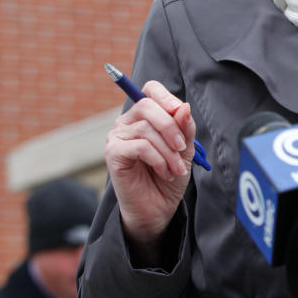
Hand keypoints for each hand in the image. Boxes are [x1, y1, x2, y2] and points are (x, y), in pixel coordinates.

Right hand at [104, 81, 195, 253]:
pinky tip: (164, 172)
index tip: (181, 112)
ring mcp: (117, 137)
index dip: (166, 97)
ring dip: (168, 151)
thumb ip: (185, 127)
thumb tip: (184, 106)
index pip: (150, 90)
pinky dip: (157, 159)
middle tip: (182, 148)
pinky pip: (139, 146)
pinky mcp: (113, 154)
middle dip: (170, 126)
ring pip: (146, 129)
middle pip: (147, 106)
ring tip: (176, 169)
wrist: (158, 208)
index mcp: (144, 116)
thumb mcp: (185, 148)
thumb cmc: (170, 175)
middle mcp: (127, 122)